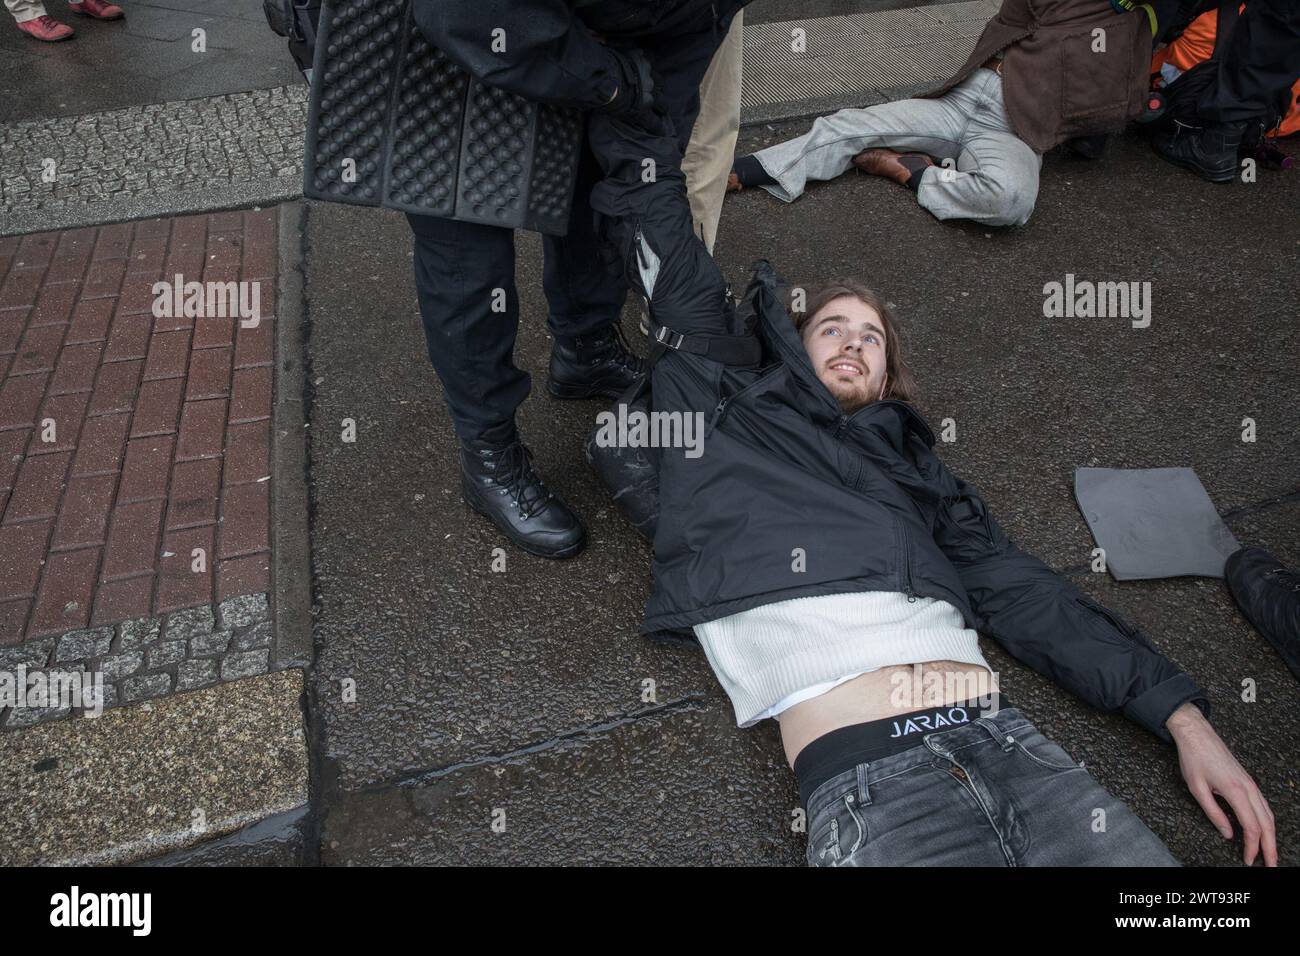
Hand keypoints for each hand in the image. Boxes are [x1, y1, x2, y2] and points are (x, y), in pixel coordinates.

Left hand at [1167, 702, 1276, 865]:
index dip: (1252, 847)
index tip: (1249, 861)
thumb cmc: (1193, 758)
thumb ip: (1213, 813)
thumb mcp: (1197, 788)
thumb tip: (1228, 833)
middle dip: (1270, 847)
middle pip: (1267, 824)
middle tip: (1271, 865)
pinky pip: (1263, 805)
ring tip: (1270, 852)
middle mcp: (1248, 788)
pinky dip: (1267, 821)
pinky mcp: (1248, 781)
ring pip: (1269, 815)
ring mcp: (1251, 784)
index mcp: (1235, 791)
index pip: (1251, 827)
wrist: (1196, 734)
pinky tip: (1265, 830)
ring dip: (1271, 835)